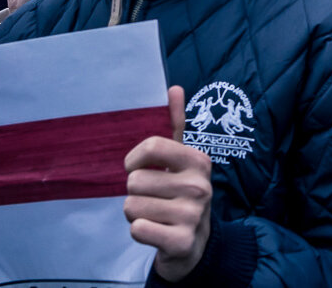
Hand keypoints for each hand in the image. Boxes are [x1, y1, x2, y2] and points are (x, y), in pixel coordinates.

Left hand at [124, 86, 211, 282]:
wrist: (195, 243)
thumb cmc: (180, 193)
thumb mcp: (181, 159)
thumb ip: (175, 123)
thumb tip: (174, 87)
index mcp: (199, 161)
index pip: (151, 146)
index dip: (134, 159)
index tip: (139, 168)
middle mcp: (199, 186)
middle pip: (135, 180)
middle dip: (135, 192)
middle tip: (152, 198)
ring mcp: (193, 215)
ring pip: (131, 206)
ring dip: (135, 213)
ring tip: (154, 214)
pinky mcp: (182, 241)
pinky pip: (138, 229)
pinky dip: (139, 231)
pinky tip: (154, 230)